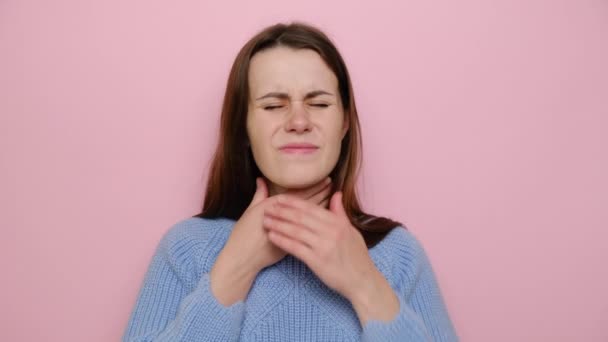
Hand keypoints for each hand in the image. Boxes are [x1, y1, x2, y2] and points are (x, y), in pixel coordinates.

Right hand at [210, 177, 331, 305]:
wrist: (242, 258)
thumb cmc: (243, 234)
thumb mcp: (251, 212)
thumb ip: (259, 196)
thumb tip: (262, 180)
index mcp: (273, 206)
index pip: (299, 194)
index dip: (313, 186)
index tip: (326, 179)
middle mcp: (283, 217)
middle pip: (307, 203)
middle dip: (321, 193)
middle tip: (333, 185)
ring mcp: (288, 231)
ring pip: (310, 217)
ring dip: (321, 207)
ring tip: (333, 199)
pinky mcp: (292, 243)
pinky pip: (309, 230)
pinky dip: (318, 224)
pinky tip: (327, 221)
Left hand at [262, 191, 378, 300]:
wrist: (362, 280)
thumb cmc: (357, 256)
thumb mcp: (351, 231)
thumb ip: (340, 213)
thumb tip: (335, 194)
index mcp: (337, 222)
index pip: (311, 208)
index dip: (293, 202)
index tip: (279, 198)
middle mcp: (330, 231)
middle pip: (300, 217)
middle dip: (281, 211)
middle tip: (267, 207)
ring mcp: (323, 246)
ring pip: (295, 231)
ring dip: (278, 224)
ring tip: (265, 220)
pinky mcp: (317, 261)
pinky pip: (295, 248)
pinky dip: (282, 241)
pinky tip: (272, 236)